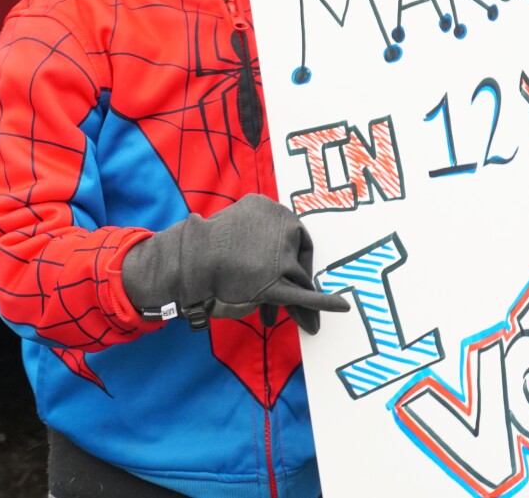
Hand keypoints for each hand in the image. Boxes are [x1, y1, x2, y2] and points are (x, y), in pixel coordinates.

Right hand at [121, 194, 348, 334]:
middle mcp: (283, 226)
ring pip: (299, 280)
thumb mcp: (238, 222)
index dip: (291, 258)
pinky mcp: (277, 282)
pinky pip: (306, 293)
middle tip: (290, 304)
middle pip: (299, 259)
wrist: (187, 262)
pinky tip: (341, 307)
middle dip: (295, 282)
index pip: (294, 235)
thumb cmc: (207, 246)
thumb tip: (277, 254)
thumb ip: (261, 232)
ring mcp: (281, 255)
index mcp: (272, 207)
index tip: (289, 272)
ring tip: (292, 321)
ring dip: (297, 302)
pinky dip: (325, 302)